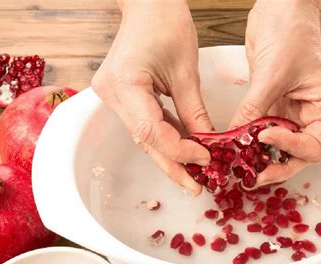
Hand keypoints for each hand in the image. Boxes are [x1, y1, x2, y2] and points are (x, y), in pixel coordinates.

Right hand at [92, 0, 211, 195]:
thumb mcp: (186, 71)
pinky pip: (146, 124)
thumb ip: (195, 112)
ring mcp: (114, 97)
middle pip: (145, 141)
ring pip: (145, 137)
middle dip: (173, 165)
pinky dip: (167, 138)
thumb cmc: (165, 23)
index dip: (180, 150)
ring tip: (194, 174)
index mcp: (125, 84)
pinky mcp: (124, 97)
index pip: (151, 131)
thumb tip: (208, 145)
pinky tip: (185, 152)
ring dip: (171, 155)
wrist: (147, 2)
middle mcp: (112, 95)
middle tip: (195, 186)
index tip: (206, 158)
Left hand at [231, 0, 320, 186]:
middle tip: (253, 176)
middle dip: (276, 167)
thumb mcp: (272, 73)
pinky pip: (262, 135)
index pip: (315, 145)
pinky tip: (236, 151)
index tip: (264, 137)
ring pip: (279, 150)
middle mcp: (311, 117)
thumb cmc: (291, 31)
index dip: (291, 148)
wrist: (280, 9)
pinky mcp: (273, 110)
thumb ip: (254, 107)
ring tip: (241, 169)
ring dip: (260, 161)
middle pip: (298, 156)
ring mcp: (291, 116)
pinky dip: (250, 145)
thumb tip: (235, 137)